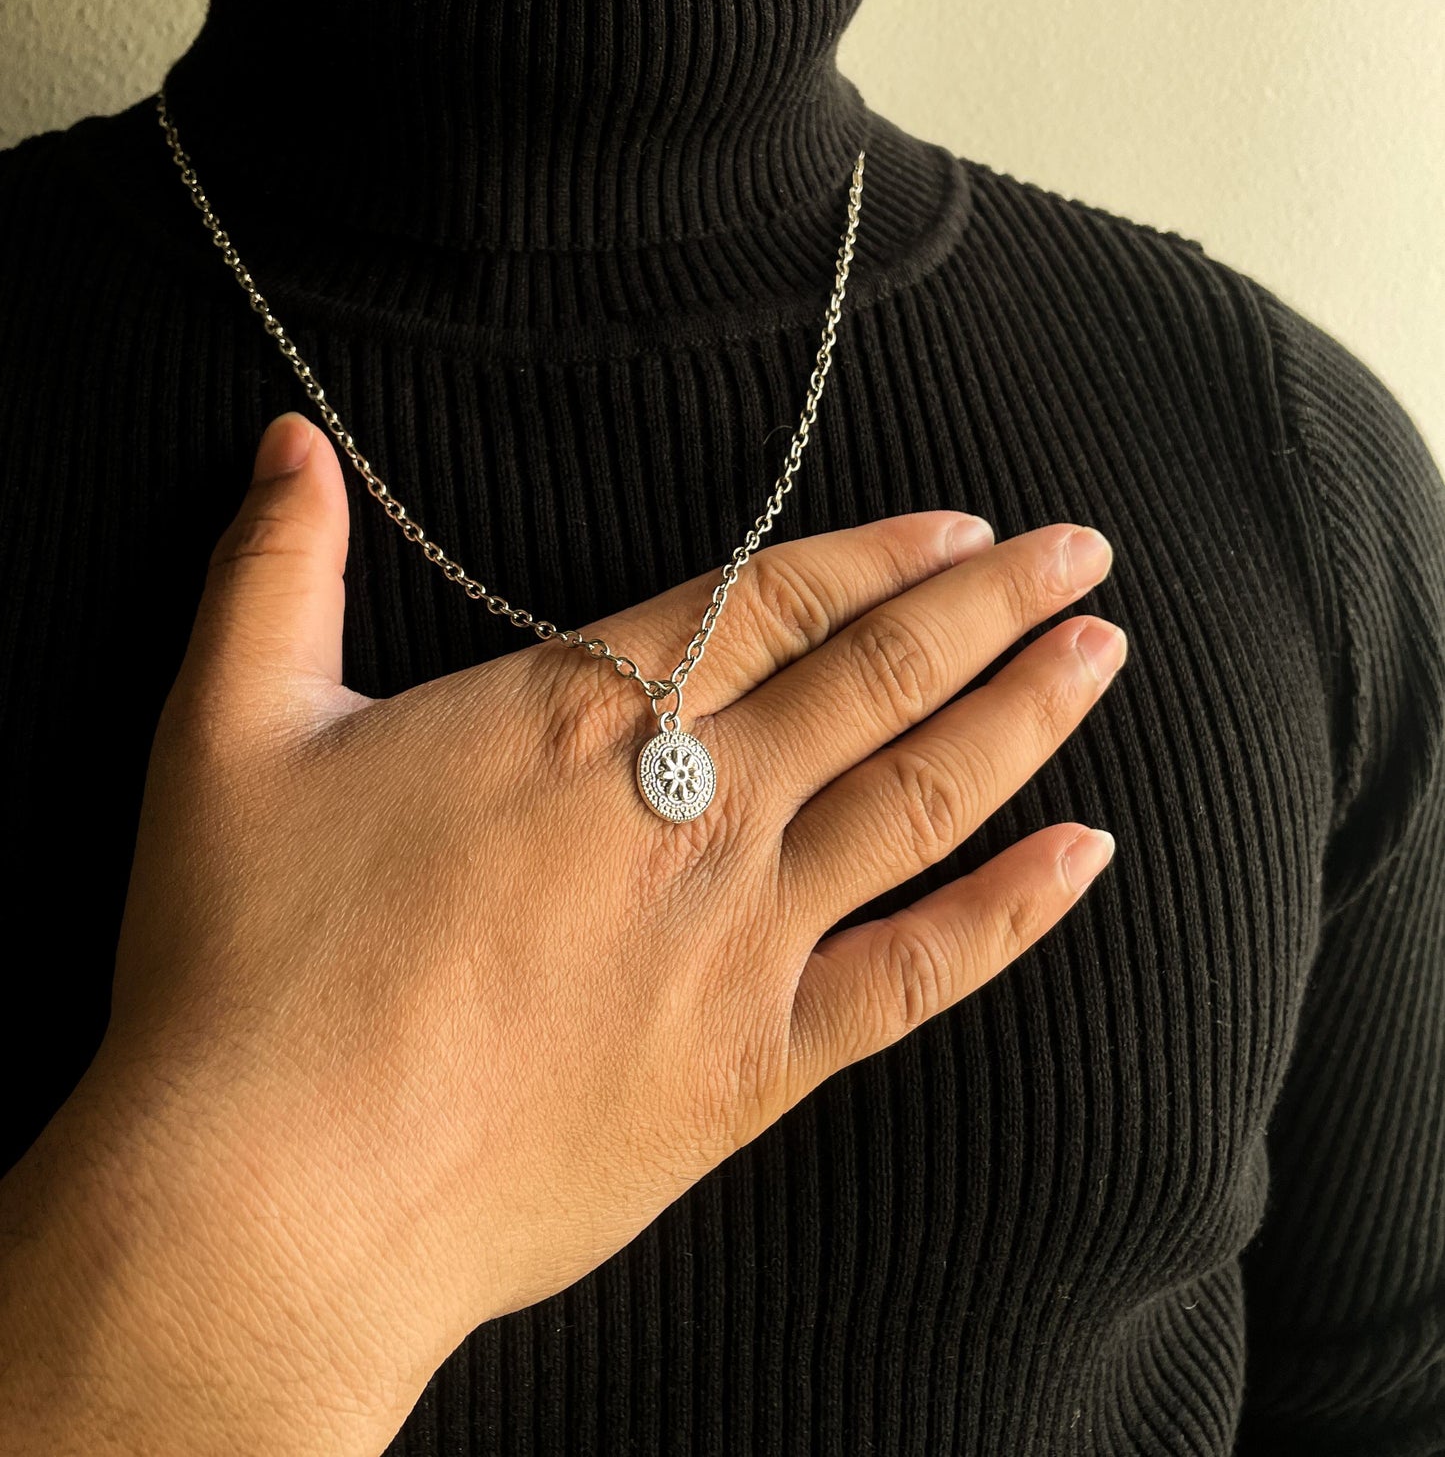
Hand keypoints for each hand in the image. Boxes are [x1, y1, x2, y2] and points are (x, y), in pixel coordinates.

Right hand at [30, 410, 1123, 1453]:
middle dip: (993, 604)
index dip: (881, 553)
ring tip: (1105, 653)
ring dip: (1025, 716)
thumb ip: (273, 569)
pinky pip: (918, 976)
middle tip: (1084, 552)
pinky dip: (1011, 913)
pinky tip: (1086, 857)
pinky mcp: (752, 1067)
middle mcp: (690, 809)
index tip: (967, 527)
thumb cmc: (245, 961)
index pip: (772, 599)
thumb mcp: (228, 728)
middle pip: (876, 676)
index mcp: (579, 713)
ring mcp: (739, 940)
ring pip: (920, 798)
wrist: (270, 1197)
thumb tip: (286, 440)